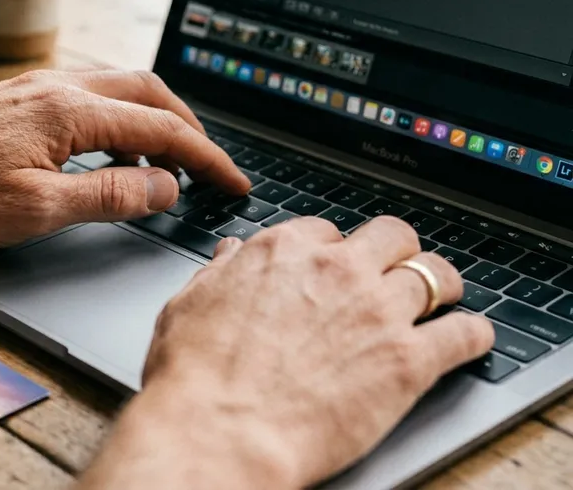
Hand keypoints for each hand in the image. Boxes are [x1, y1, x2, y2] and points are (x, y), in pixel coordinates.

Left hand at [0, 69, 249, 248]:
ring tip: (158, 170)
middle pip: (147, 91)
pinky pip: (84, 95)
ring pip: (115, 87)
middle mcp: (55, 85)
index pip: (162, 129)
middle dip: (187, 126)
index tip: (233, 183)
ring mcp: (33, 86)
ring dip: (149, 121)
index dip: (206, 158)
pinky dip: (113, 120)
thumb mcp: (37, 211)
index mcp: (68, 111)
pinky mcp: (15, 97)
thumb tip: (165, 188)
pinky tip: (103, 156)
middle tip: (206, 167)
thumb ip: (110, 196)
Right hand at [79, 216, 494, 488]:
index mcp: (281, 252)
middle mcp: (335, 270)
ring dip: (441, 286)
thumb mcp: (188, 306)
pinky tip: (468, 340)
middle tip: (394, 274)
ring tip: (442, 300)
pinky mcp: (408, 361)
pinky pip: (465, 333)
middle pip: (392, 236)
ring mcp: (377, 312)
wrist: (221, 430)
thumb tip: (231, 256)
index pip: (326, 230)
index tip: (335, 269)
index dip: (332, 252)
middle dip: (395, 252)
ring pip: (437, 274)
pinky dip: (472, 336)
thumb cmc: (195, 377)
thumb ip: (219, 274)